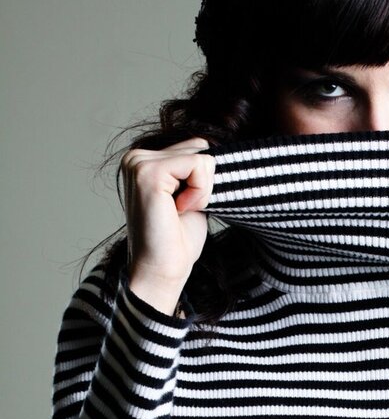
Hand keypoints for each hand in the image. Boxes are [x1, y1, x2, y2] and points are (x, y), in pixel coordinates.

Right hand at [121, 138, 215, 314]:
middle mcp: (136, 157)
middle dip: (204, 184)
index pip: (195, 147)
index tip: (186, 207)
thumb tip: (221, 149)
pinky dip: (200, 192)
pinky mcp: (148, 172)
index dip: (204, 180)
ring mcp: (139, 163)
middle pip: (199, 148)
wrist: (161, 271)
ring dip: (202, 190)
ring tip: (180, 211)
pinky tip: (181, 210)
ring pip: (201, 155)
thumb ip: (197, 171)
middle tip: (182, 211)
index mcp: (144, 161)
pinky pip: (198, 165)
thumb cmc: (177, 241)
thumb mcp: (192, 197)